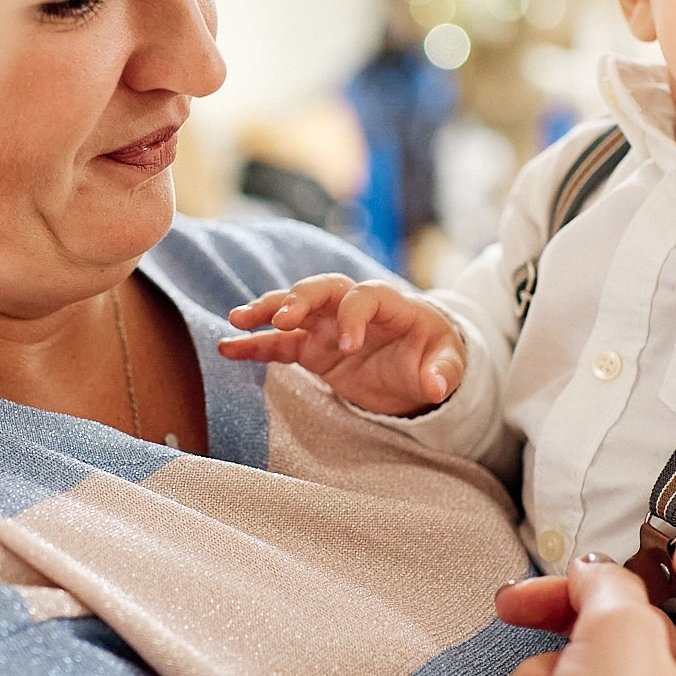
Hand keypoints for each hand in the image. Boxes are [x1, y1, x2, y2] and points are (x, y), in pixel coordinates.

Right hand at [219, 273, 463, 416]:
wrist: (419, 365)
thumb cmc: (435, 353)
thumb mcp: (447, 361)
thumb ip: (443, 371)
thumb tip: (436, 386)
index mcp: (388, 302)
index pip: (363, 297)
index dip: (353, 317)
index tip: (348, 347)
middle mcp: (350, 306)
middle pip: (320, 289)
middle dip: (299, 299)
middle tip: (281, 318)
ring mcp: (326, 325)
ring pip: (292, 308)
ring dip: (266, 311)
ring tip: (238, 320)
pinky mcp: (312, 348)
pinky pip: (279, 343)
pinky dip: (254, 345)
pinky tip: (227, 349)